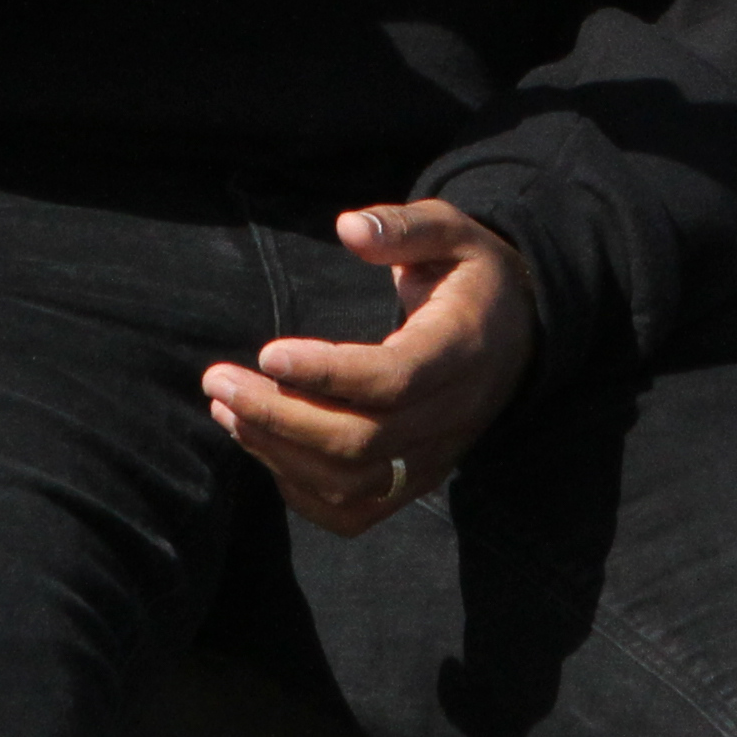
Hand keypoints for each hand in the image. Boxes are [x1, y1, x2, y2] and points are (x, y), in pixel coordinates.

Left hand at [204, 199, 539, 534]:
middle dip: (278, 416)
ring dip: (277, 451)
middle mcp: (450, 416)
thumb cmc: (471, 277)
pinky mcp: (417, 481)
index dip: (328, 374)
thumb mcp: (452, 233)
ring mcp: (434, 458)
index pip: (394, 380)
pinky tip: (261, 443)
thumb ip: (403, 228)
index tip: (267, 351)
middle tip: (218, 381)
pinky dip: (298, 488)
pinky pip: (354, 509)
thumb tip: (348, 227)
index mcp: (461, 351)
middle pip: (360, 442)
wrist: (519, 338)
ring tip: (225, 408)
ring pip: (350, 483)